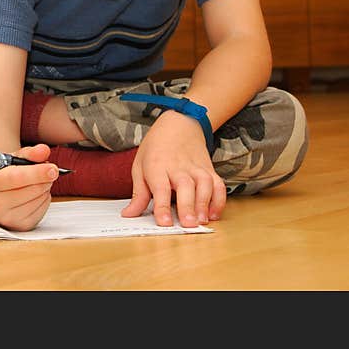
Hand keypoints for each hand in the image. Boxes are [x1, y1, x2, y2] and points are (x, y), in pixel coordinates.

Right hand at [0, 143, 58, 230]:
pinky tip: (33, 195)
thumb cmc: (2, 174)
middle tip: (46, 169)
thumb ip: (29, 153)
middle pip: (33, 189)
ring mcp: (8, 219)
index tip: (53, 169)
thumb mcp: (13, 159)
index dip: (37, 173)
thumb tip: (43, 151)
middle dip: (45, 177)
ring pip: (40, 199)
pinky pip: (43, 209)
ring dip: (45, 187)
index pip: (16, 178)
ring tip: (34, 182)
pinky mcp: (21, 226)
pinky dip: (44, 199)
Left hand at [120, 111, 225, 226]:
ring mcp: (196, 167)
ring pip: (204, 184)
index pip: (160, 187)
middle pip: (185, 186)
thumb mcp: (140, 166)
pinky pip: (218, 184)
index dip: (162, 206)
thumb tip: (129, 214)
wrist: (179, 124)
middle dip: (187, 206)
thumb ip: (138, 194)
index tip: (164, 222)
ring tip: (202, 221)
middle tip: (188, 224)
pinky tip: (214, 214)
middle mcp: (178, 167)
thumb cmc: (156, 147)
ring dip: (205, 204)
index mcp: (156, 166)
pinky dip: (219, 200)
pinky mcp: (209, 169)